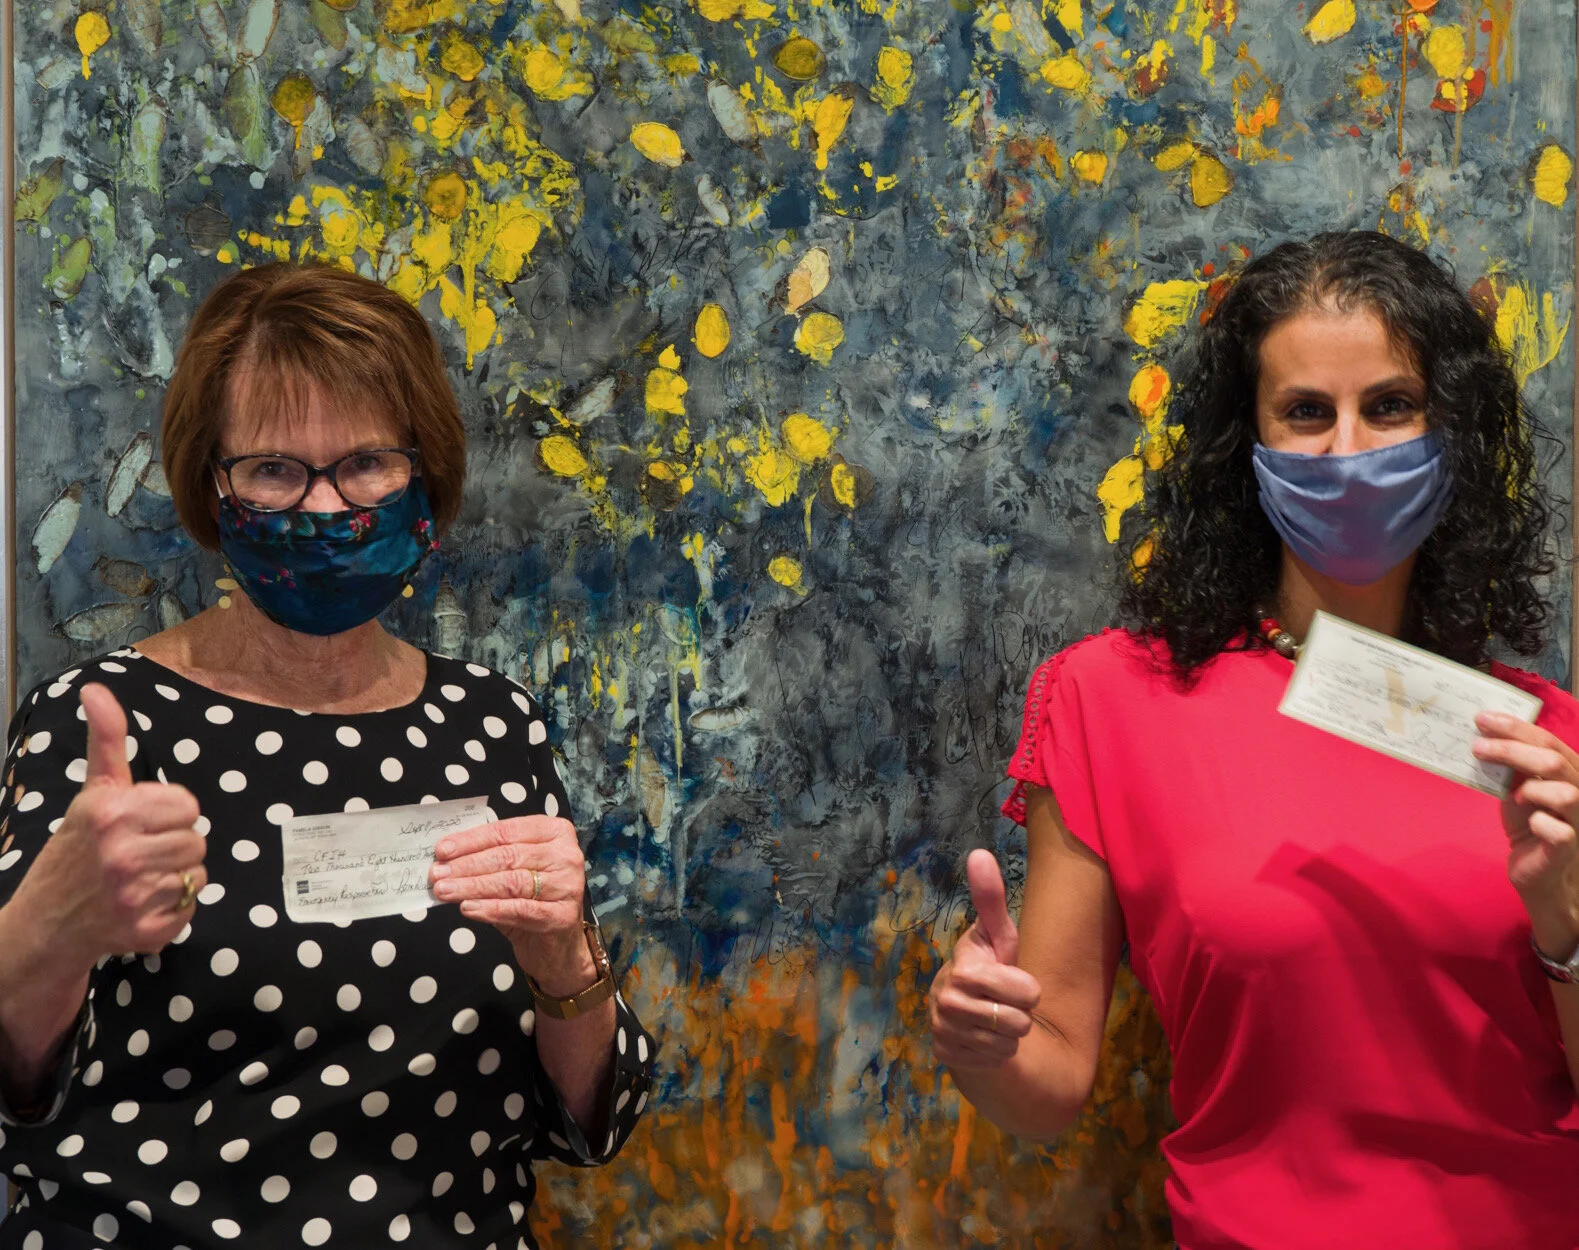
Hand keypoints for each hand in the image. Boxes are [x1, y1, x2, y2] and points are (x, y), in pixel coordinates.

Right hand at [12, 684, 205, 964]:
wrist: (47, 921)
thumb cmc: (77, 848)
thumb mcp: (93, 792)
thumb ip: (108, 740)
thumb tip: (96, 690)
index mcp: (112, 813)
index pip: (188, 805)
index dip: (170, 813)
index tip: (143, 822)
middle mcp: (122, 854)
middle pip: (197, 840)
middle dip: (175, 844)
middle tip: (141, 852)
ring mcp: (134, 896)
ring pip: (199, 875)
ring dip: (176, 876)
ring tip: (142, 877)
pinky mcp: (146, 931)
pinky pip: (191, 908)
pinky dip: (173, 908)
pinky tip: (143, 903)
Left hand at [430, 815, 595, 996]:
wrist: (557, 944)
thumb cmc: (531, 900)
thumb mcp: (512, 871)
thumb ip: (488, 858)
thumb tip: (446, 857)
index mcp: (555, 832)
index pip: (507, 831)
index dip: (471, 840)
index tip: (442, 850)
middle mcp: (567, 855)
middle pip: (508, 856)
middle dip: (467, 865)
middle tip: (437, 873)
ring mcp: (569, 886)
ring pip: (512, 882)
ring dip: (473, 887)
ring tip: (445, 891)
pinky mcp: (563, 916)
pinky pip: (521, 910)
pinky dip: (491, 909)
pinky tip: (468, 908)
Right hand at [928, 850, 1042, 1070]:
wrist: (963, 1008)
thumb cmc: (989, 964)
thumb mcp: (997, 935)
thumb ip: (991, 899)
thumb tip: (980, 852)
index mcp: (962, 968)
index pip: (1026, 992)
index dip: (1029, 989)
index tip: (1014, 979)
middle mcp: (946, 1000)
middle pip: (1019, 1023)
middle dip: (1020, 1014)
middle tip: (1005, 1002)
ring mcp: (943, 1030)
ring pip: (1007, 1045)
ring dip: (1008, 1035)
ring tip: (993, 1018)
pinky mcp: (944, 1055)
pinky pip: (993, 1063)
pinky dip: (994, 1053)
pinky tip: (982, 1037)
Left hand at [1473, 711, 1578, 955]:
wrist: (1539, 870)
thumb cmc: (1531, 824)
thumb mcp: (1518, 787)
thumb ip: (1511, 764)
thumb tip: (1483, 733)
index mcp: (1570, 772)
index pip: (1548, 741)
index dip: (1516, 728)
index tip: (1483, 718)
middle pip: (1553, 762)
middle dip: (1512, 749)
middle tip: (1477, 746)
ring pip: (1566, 793)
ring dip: (1532, 789)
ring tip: (1514, 796)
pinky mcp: (1567, 848)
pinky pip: (1559, 831)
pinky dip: (1540, 824)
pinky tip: (1531, 825)